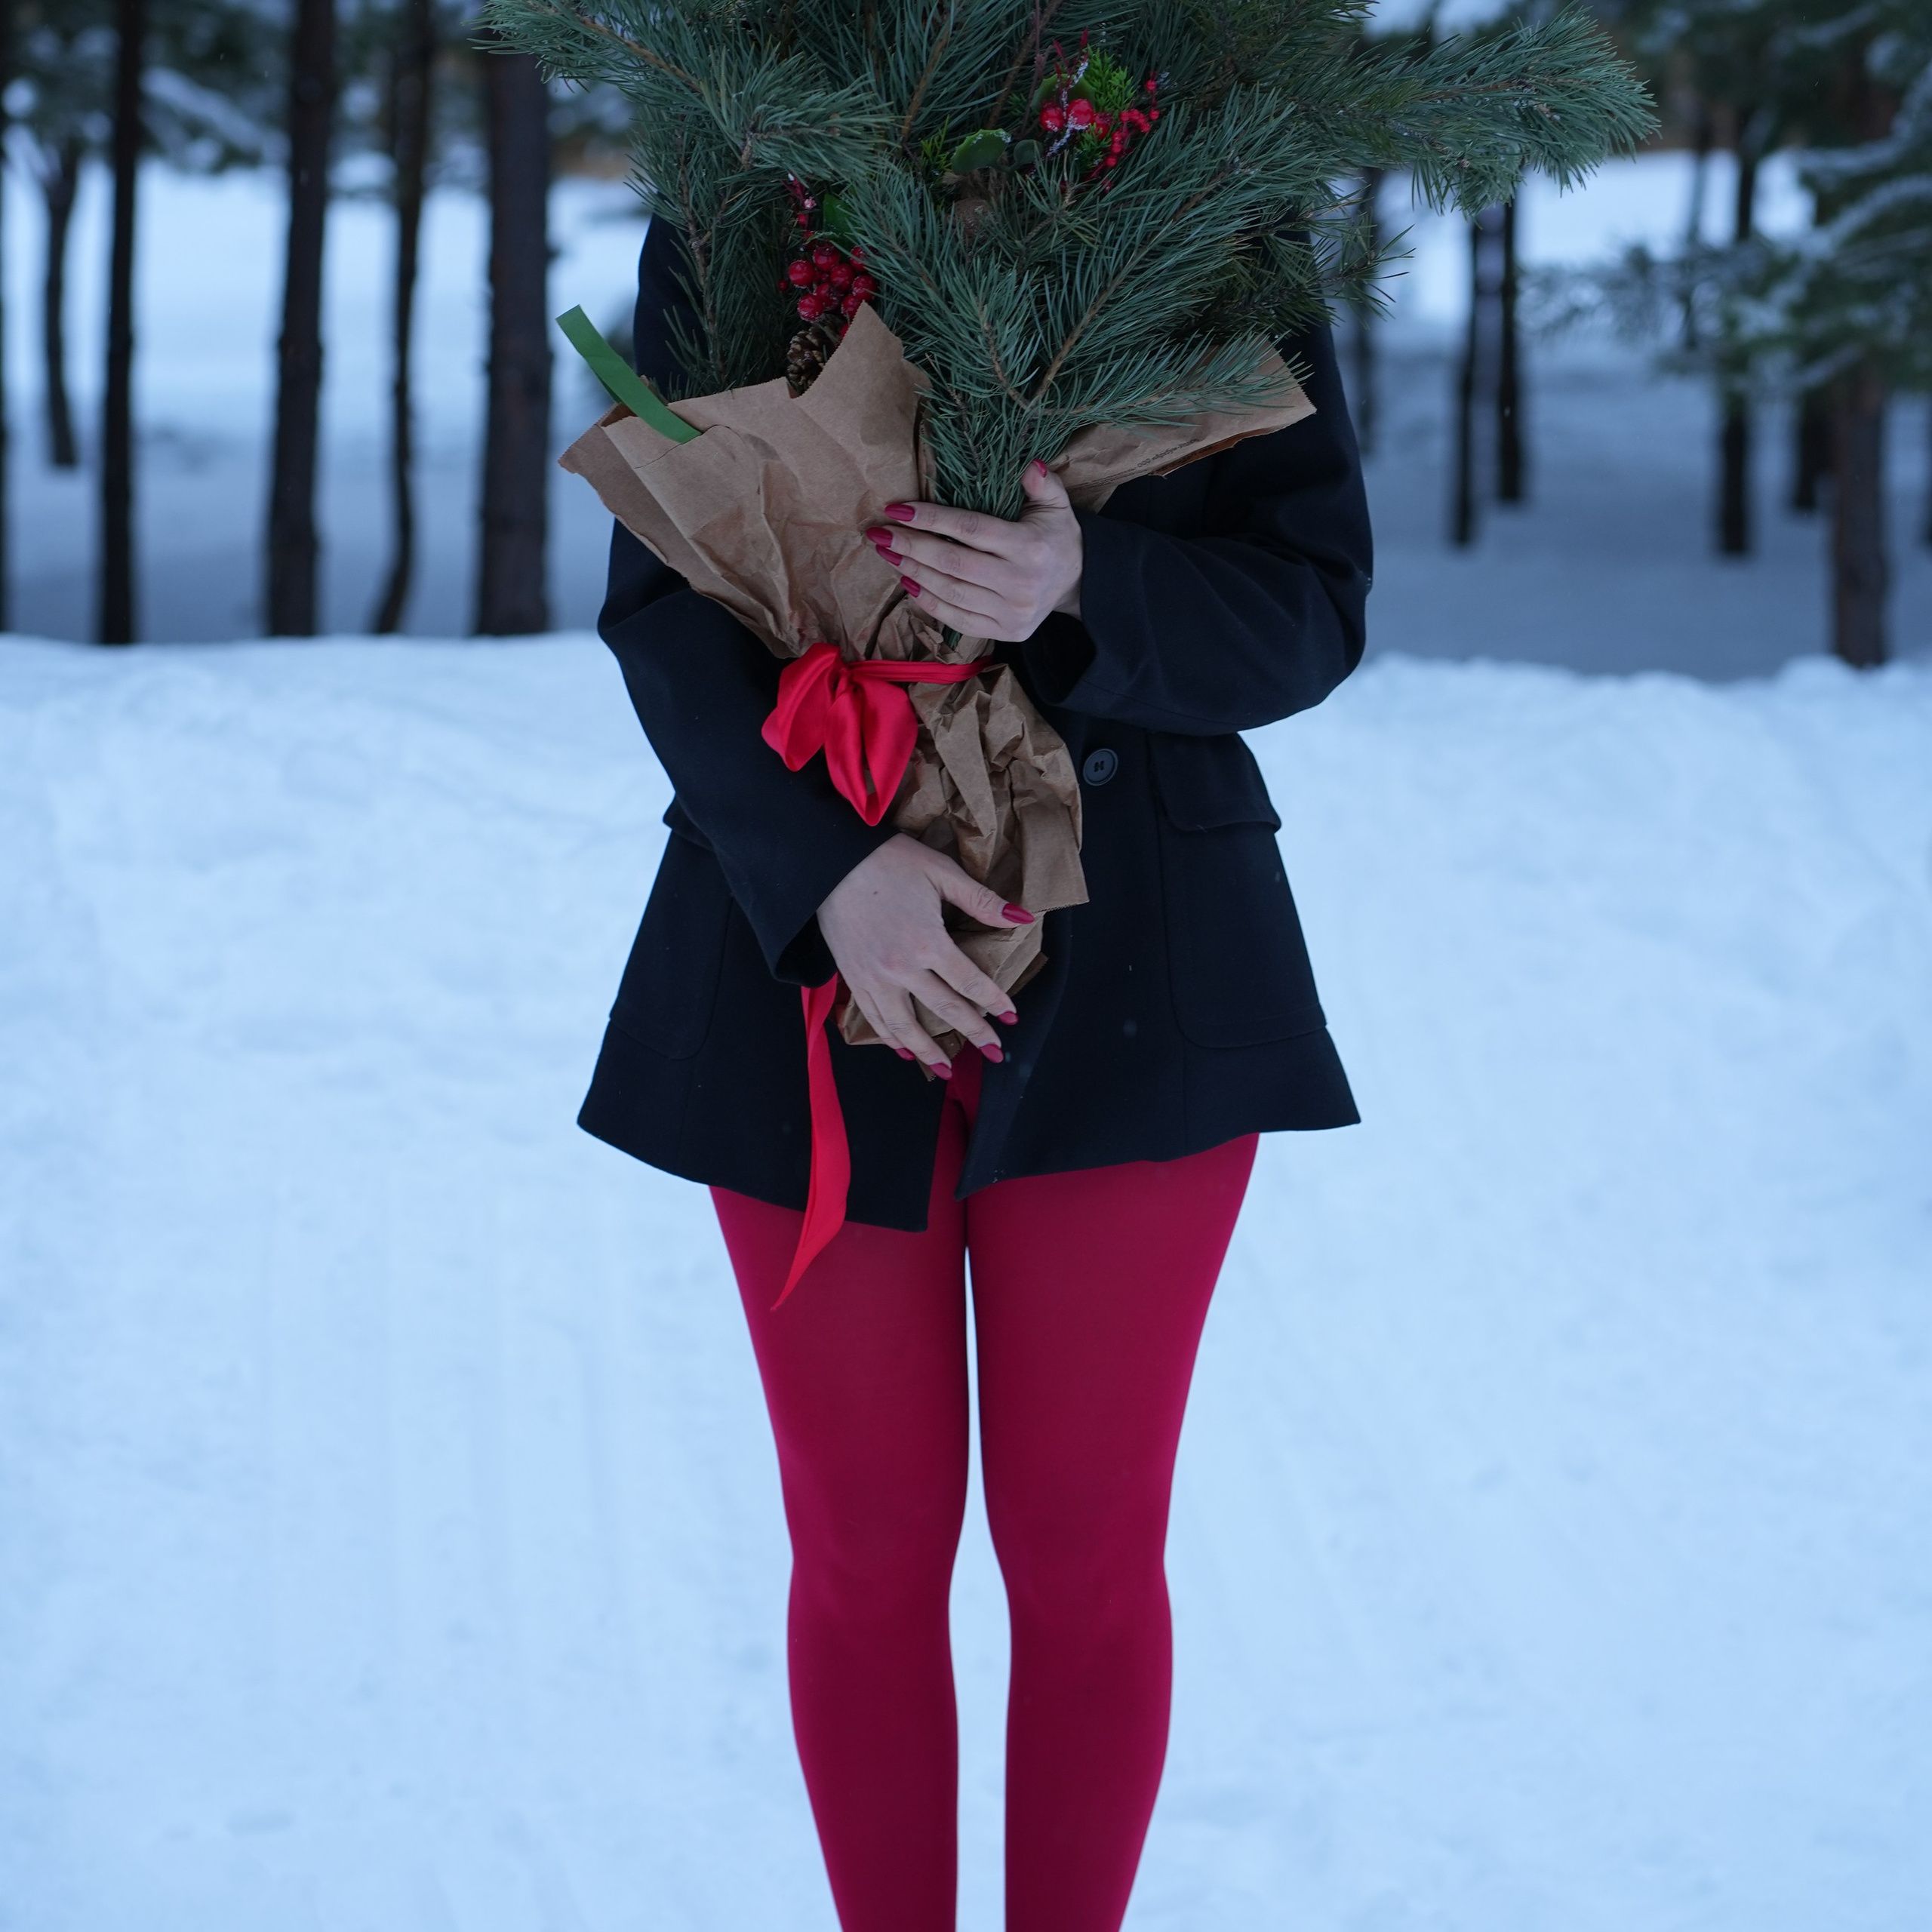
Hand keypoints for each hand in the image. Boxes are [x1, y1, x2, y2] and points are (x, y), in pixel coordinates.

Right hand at [817, 835, 1032, 1073]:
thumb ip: (980, 900)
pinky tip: (904, 1050)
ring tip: (948, 1070)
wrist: (828, 862)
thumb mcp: (940, 871)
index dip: (994, 1001)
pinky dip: (891, 1039)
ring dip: (930, 1052)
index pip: (970, 982)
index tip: (1011, 1017)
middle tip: (994, 1053)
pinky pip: (874, 1019)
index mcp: (927, 942)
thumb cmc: (886, 860)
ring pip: (906, 1027)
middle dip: (974, 1034)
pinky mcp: (853, 978)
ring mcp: (874, 977)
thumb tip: (1021, 917)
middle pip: (945, 1010)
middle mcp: (901, 968)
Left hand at [864, 459, 1081, 641]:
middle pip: (953, 563)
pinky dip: (928, 602)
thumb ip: (1043, 483)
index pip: (971, 530)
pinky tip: (908, 582)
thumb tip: (1028, 464)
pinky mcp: (1005, 632)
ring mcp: (1011, 612)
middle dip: (910, 547)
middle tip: (878, 534)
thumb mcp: (1058, 505)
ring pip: (950, 592)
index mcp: (1030, 547)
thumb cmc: (1056, 537)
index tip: (897, 509)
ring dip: (912, 573)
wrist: (1077, 583)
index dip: (931, 519)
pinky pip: (957, 619)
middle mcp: (1020, 583)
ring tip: (887, 554)